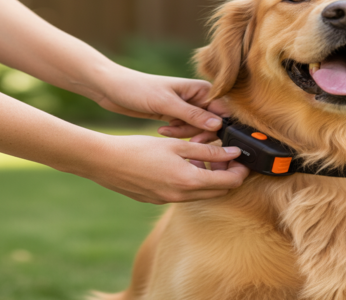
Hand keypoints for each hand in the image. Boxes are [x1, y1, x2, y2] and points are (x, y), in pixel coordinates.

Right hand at [64, 134, 249, 203]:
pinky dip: (192, 182)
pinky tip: (183, 164)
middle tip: (225, 156)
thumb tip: (233, 152)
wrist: (104, 162)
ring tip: (202, 157)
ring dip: (209, 178)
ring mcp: (168, 200)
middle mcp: (181, 196)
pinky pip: (184, 194)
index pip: (229, 183)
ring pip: (201, 193)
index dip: (240, 171)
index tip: (241, 158)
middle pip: (218, 191)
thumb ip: (207, 150)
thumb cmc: (139, 149)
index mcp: (189, 181)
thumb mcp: (176, 145)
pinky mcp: (157, 200)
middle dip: (227, 175)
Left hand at [94, 66, 227, 136]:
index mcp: (202, 89)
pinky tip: (161, 130)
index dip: (219, 126)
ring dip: (185, 133)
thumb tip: (218, 126)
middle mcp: (198, 98)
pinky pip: (185, 131)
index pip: (223, 111)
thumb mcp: (166, 103)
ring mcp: (187, 108)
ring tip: (166, 131)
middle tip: (189, 140)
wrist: (112, 89)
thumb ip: (193, 115)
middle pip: (213, 123)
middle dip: (200, 133)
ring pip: (199, 129)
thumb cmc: (139, 89)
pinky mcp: (176, 116)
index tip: (205, 138)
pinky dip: (176, 133)